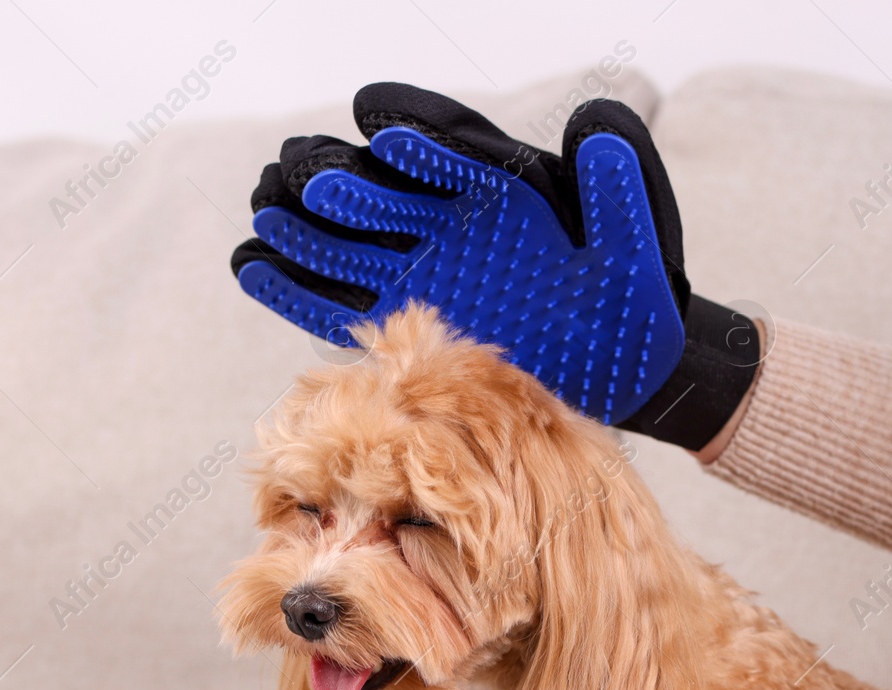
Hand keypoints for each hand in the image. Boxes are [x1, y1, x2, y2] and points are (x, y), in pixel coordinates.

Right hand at [230, 82, 759, 448]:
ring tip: (264, 214)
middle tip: (304, 177)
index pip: (453, 153)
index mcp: (504, 193)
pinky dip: (300, 287)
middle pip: (386, 193)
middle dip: (347, 186)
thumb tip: (597, 121)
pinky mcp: (406, 318)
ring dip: (308, 230)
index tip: (390, 139)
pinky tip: (253, 265)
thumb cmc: (638, 299)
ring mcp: (424, 271)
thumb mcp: (638, 240)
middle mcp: (452, 225)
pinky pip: (344, 300)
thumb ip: (619, 186)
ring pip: (353, 242)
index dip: (422, 142)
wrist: (630, 366)